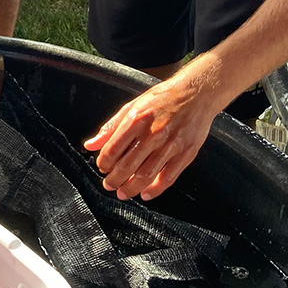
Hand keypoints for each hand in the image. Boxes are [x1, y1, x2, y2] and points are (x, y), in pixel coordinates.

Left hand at [83, 63, 222, 200]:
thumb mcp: (131, 107)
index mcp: (136, 120)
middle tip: (109, 185)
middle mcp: (153, 133)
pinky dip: (155, 190)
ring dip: (131, 188)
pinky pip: (168, 178)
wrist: (196, 93)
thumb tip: (91, 145)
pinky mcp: (186, 153)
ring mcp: (171, 145)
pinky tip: (145, 194)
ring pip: (146, 175)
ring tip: (123, 193)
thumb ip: (110, 128)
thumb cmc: (163, 99)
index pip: (112, 149)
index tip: (102, 167)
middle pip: (127, 166)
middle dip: (114, 180)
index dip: (104, 163)